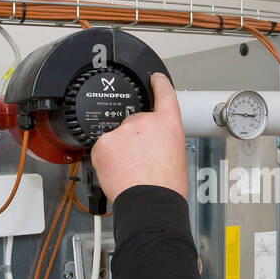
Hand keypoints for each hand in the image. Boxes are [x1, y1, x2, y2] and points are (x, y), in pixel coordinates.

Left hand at [90, 73, 187, 202]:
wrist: (150, 201)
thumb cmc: (166, 187)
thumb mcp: (177, 156)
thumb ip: (164, 141)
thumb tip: (155, 145)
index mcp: (167, 124)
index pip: (164, 94)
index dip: (158, 83)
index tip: (154, 78)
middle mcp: (144, 122)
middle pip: (134, 124)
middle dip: (134, 140)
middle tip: (141, 162)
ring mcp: (122, 132)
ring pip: (117, 138)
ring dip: (120, 151)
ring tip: (131, 171)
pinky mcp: (104, 143)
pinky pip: (102, 149)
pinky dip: (106, 160)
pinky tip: (119, 172)